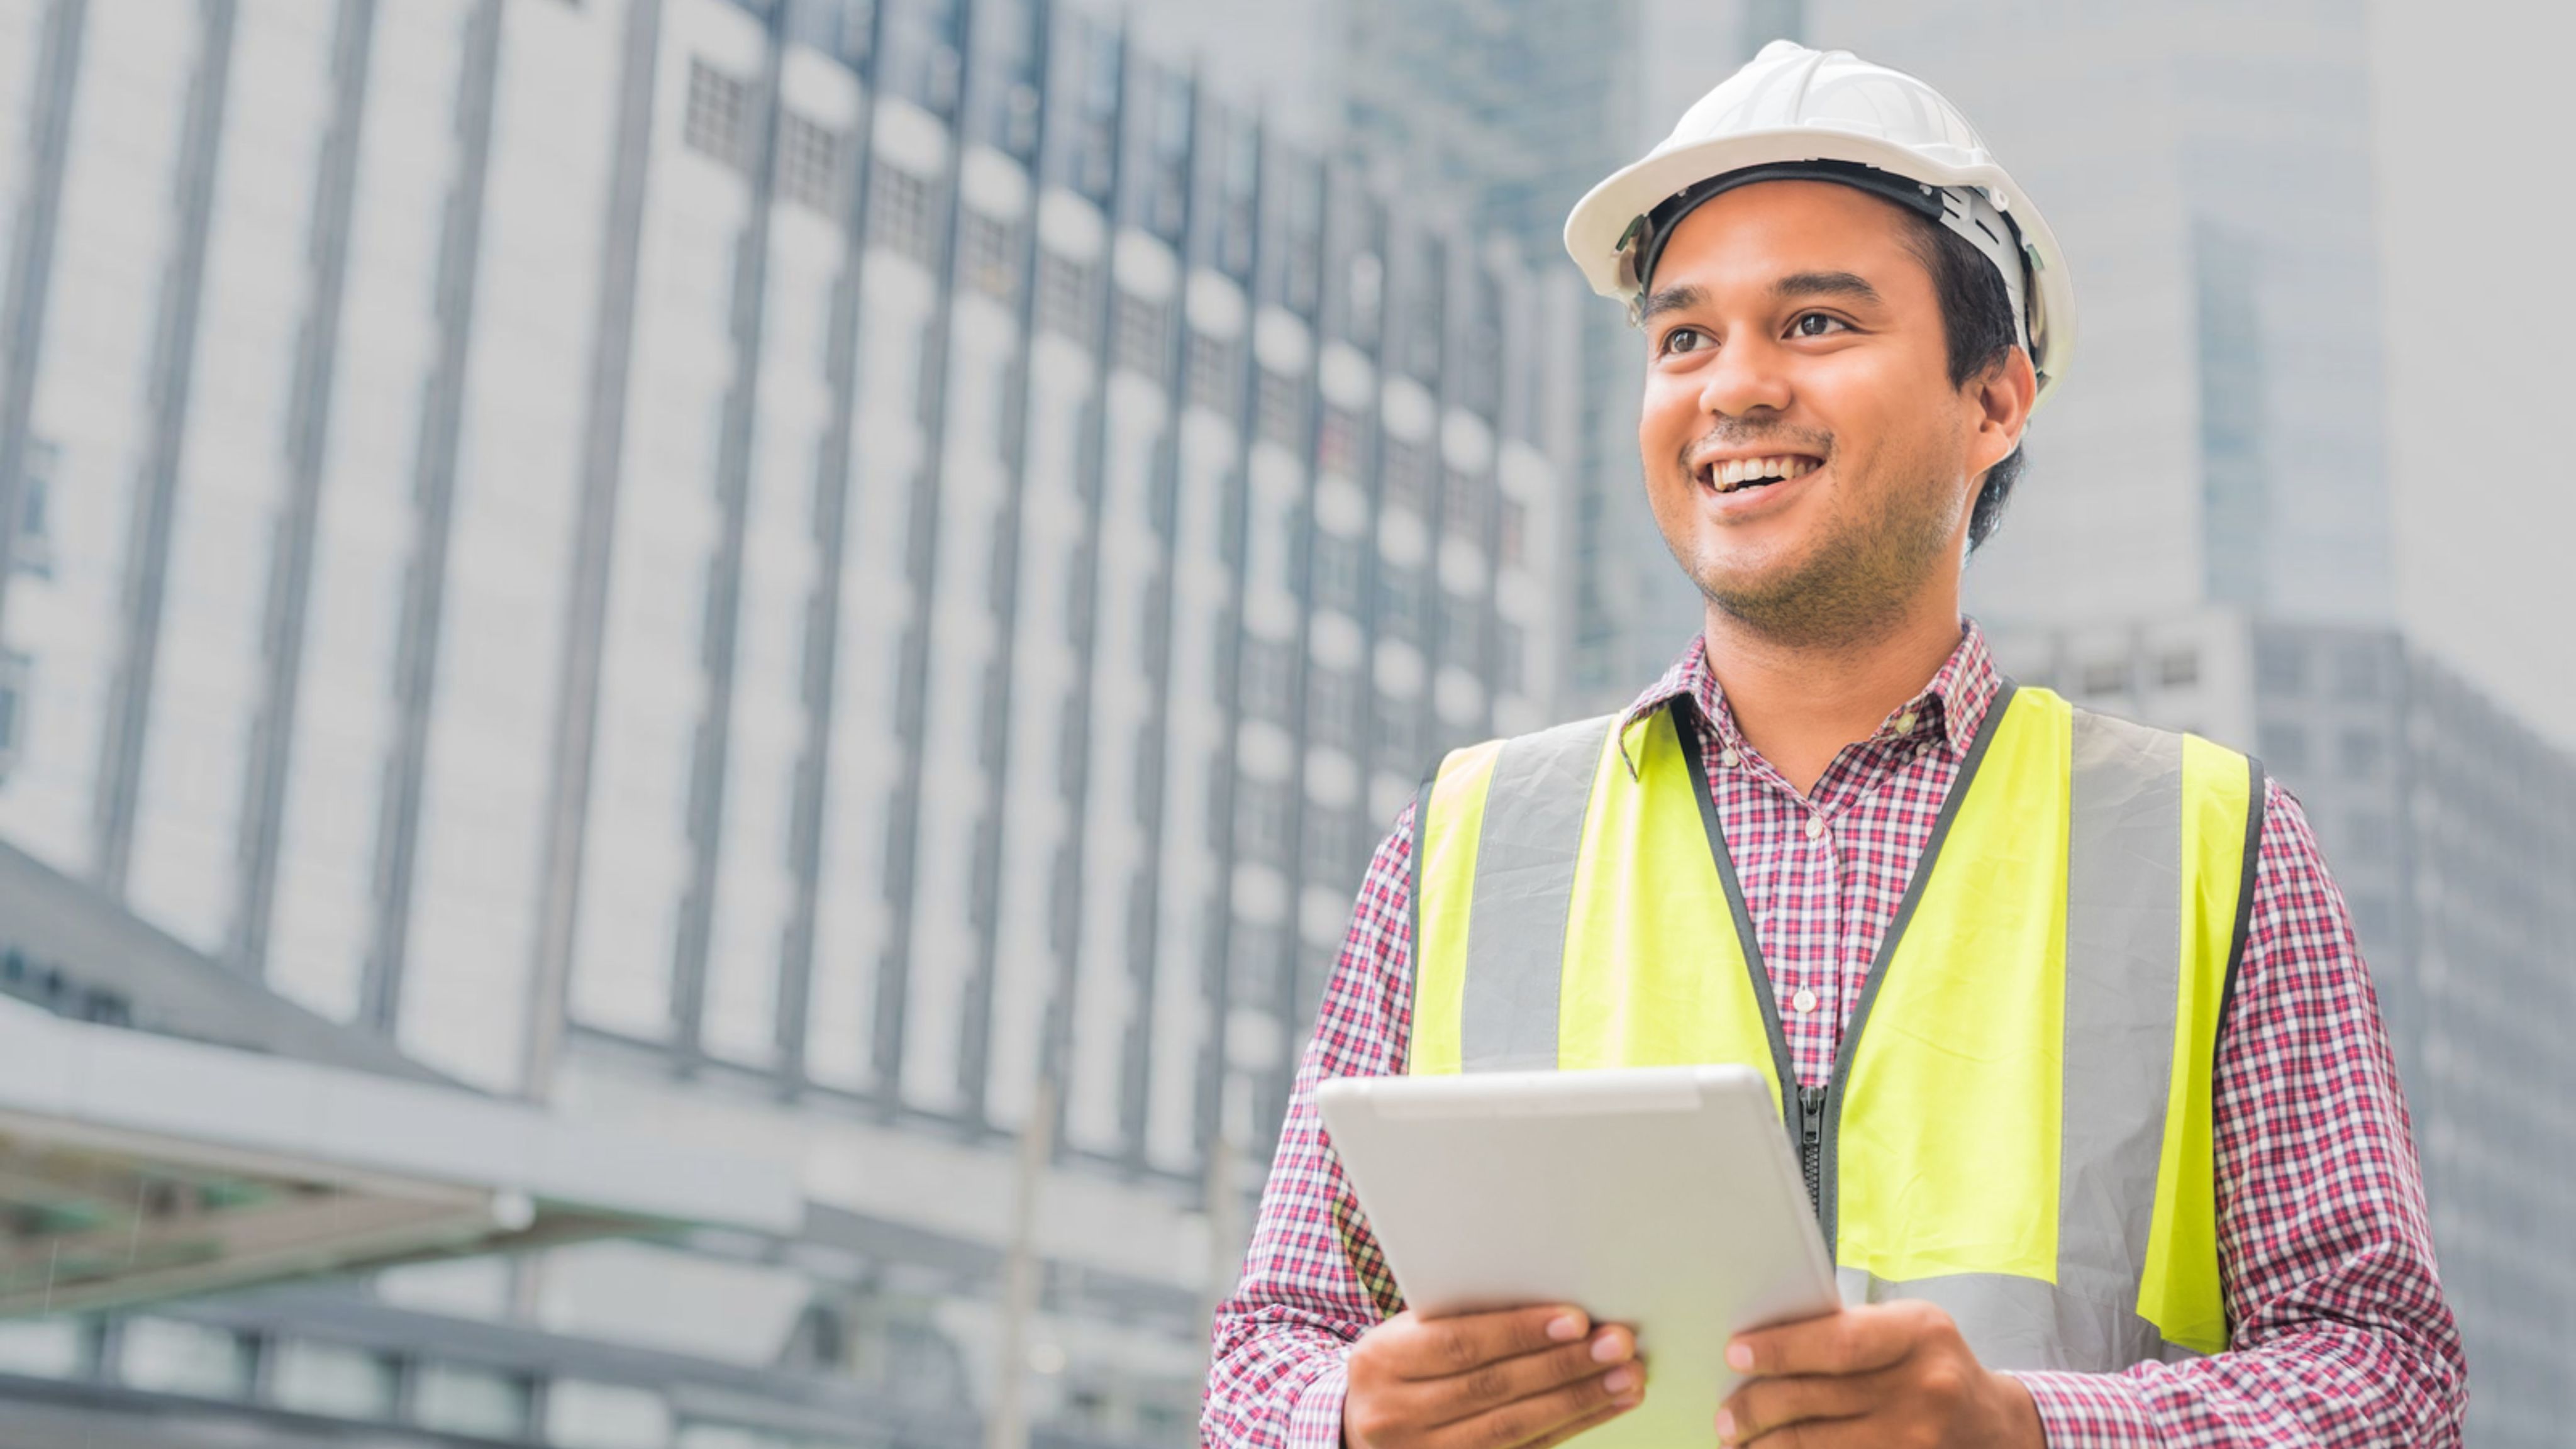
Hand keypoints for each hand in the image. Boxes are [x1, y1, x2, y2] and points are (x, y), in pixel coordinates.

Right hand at [1344, 1303, 1644, 1448]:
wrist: (1356, 1428)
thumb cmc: (1396, 1365)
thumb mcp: (1406, 1333)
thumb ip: (1460, 1317)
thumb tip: (1549, 1304)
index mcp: (1383, 1362)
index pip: (1459, 1345)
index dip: (1519, 1332)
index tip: (1575, 1319)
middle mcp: (1398, 1414)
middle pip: (1492, 1389)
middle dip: (1563, 1366)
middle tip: (1618, 1344)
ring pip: (1512, 1428)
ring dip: (1578, 1401)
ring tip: (1626, 1377)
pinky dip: (1569, 1427)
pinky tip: (1603, 1405)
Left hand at [1715, 1300, 2042, 1447]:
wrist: (1990, 1423)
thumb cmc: (1929, 1364)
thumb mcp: (1904, 1329)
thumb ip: (1846, 1332)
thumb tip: (1761, 1348)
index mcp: (1919, 1333)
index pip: (1838, 1342)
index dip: (1781, 1350)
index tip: (1735, 1354)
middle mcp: (1925, 1388)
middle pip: (1819, 1399)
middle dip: (1759, 1408)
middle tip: (1726, 1415)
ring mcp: (1920, 1440)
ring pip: (1820, 1445)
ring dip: (1769, 1446)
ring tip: (1738, 1440)